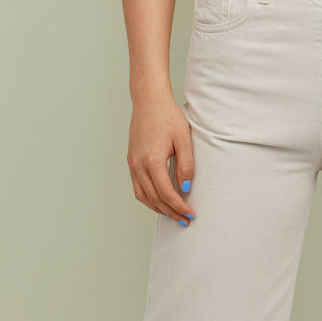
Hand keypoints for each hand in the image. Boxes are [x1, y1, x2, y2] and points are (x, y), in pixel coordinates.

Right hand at [128, 93, 195, 225]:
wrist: (149, 101)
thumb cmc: (168, 116)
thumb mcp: (183, 139)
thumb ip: (186, 165)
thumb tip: (185, 189)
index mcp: (152, 161)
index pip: (166, 193)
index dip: (179, 206)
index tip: (190, 214)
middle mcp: (138, 165)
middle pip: (154, 198)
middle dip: (170, 211)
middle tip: (184, 220)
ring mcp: (132, 163)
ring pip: (143, 196)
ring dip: (158, 208)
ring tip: (172, 214)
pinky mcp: (131, 160)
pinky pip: (137, 187)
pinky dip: (148, 198)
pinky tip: (159, 200)